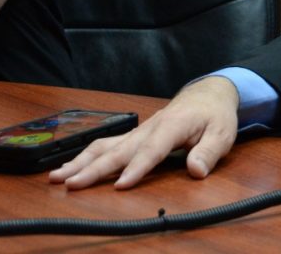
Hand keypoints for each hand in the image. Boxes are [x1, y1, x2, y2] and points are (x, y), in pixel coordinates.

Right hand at [48, 76, 239, 189]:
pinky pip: (108, 144)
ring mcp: (139, 130)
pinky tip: (70, 167)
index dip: (137, 168)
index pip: (153, 150)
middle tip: (72, 183)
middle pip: (120, 150)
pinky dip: (86, 156)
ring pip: (107, 146)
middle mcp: (150, 127)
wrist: (208, 94)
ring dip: (82, 161)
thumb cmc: (215, 115)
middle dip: (95, 168)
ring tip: (58, 177)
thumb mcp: (222, 133)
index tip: (120, 185)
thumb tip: (196, 170)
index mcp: (173, 125)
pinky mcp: (134, 135)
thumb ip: (208, 152)